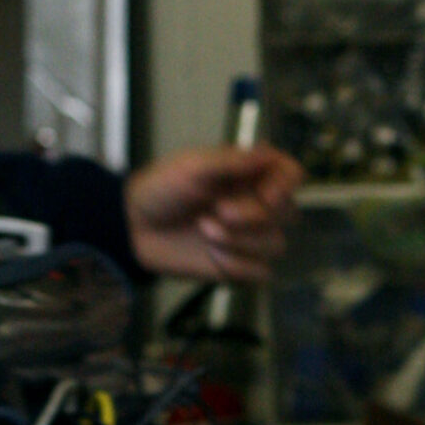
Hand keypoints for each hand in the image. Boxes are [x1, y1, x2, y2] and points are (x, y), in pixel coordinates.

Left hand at [124, 145, 302, 281]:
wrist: (133, 229)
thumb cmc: (160, 190)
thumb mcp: (193, 167)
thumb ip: (234, 161)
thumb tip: (269, 152)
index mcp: (249, 174)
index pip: (291, 174)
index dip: (286, 184)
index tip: (267, 194)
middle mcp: (256, 205)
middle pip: (288, 213)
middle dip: (254, 216)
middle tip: (218, 211)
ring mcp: (250, 238)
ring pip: (276, 244)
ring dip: (239, 241)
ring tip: (204, 231)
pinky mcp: (241, 267)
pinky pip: (260, 272)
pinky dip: (235, 265)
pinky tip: (211, 255)